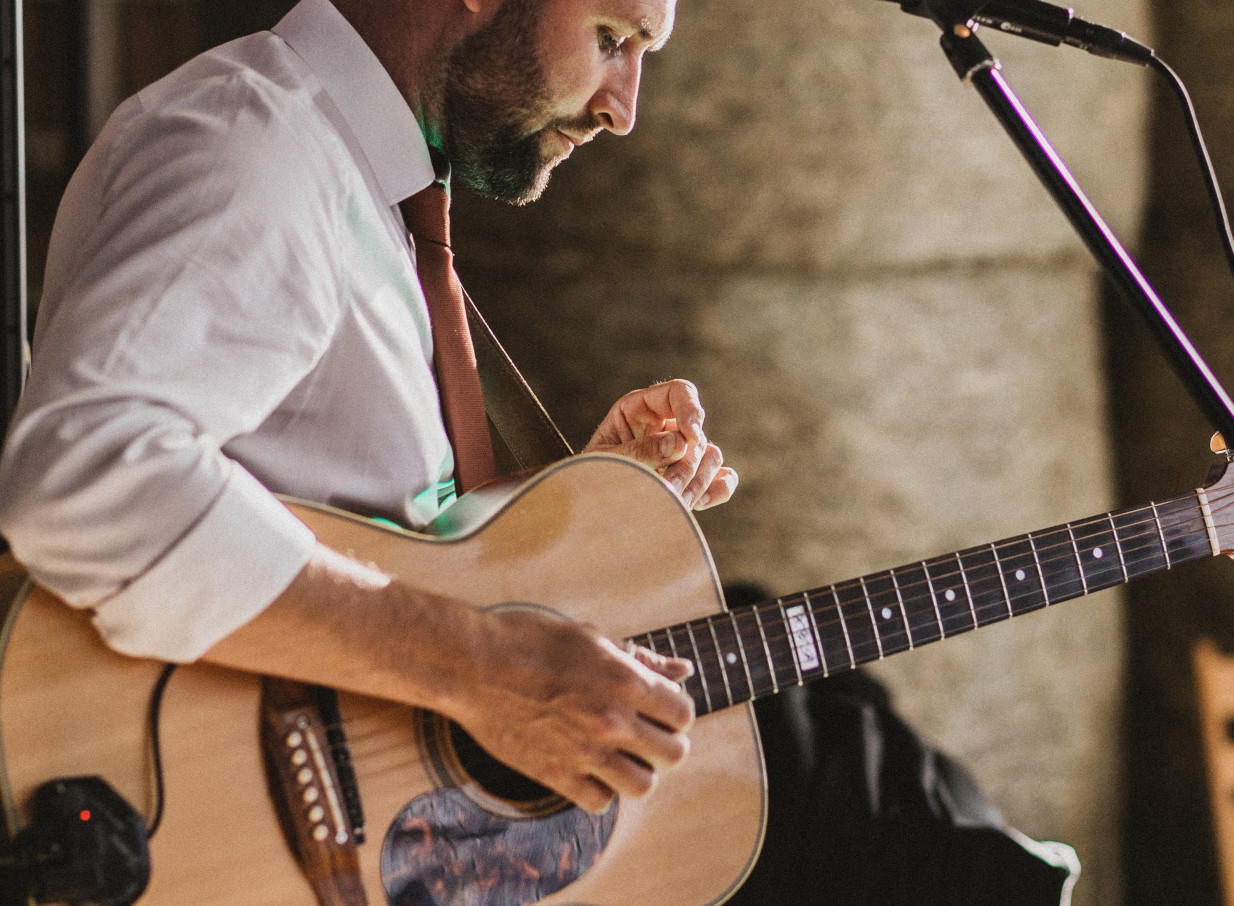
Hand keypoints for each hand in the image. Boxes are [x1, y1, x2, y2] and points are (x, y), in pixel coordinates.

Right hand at [445, 607, 695, 812]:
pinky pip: (600, 801)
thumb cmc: (531, 641)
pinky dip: (600, 789)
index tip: (659, 709)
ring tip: (622, 757)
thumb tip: (681, 669)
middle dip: (665, 744)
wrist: (474, 664)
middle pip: (674, 755)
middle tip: (646, 736)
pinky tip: (590, 769)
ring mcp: (584, 751)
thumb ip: (641, 661)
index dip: (675, 712)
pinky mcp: (555, 774)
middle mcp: (612, 720)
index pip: (683, 715)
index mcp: (625, 681)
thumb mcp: (593, 639)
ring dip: (638, 772)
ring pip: (643, 785)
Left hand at [583, 380, 737, 509]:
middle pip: (696, 434)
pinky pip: (722, 479)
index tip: (691, 436)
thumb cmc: (590, 477)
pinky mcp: (693, 478)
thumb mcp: (605, 460)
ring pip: (711, 456)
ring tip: (674, 503)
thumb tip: (680, 443)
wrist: (588, 508)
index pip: (678, 393)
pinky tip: (698, 502)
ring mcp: (682, 453)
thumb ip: (639, 451)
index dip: (690, 409)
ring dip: (698, 481)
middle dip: (685, 464)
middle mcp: (665, 426)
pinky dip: (717, 490)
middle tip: (667, 488)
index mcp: (640, 410)